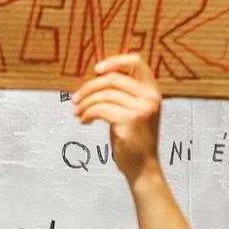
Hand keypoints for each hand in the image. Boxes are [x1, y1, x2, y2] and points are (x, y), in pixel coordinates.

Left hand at [71, 54, 163, 183]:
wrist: (142, 167)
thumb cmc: (133, 138)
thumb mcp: (133, 110)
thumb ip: (123, 92)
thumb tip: (96, 76)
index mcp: (153, 90)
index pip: (136, 61)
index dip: (114, 61)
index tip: (96, 70)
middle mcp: (150, 97)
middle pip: (113, 78)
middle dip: (89, 87)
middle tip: (76, 99)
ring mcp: (141, 108)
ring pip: (104, 95)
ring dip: (85, 103)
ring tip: (78, 112)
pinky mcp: (130, 120)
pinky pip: (100, 109)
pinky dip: (87, 113)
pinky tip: (84, 120)